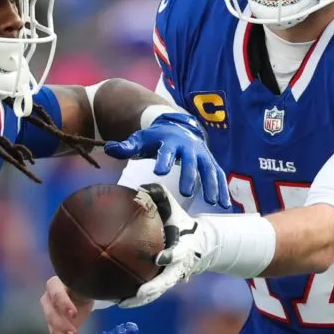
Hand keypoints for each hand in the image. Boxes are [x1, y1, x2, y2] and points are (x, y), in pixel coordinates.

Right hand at [41, 276, 92, 333]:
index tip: (74, 314)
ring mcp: (50, 315)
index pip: (56, 294)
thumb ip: (86, 286)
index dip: (63, 304)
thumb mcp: (83, 284)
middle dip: (62, 326)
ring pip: (52, 328)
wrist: (81, 294)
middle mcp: (48, 300)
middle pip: (51, 315)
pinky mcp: (55, 328)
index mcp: (55, 286)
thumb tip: (100, 284)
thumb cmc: (81, 287)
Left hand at [105, 112, 229, 208]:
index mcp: (169, 141)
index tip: (160, 171)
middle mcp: (188, 147)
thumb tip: (108, 149)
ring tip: (212, 202)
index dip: (163, 159)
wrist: (179, 128)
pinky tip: (225, 205)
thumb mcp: (141, 140)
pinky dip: (223, 189)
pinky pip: (218, 175)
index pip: (166, 150)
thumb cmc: (156, 139)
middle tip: (186, 191)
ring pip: (209, 169)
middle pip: (190, 161)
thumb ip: (126, 146)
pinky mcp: (210, 162)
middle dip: (189, 175)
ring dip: (212, 184)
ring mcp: (202, 154)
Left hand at [117, 184, 214, 308]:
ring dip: (141, 300)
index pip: (178, 253)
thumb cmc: (181, 222)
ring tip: (121, 303)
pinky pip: (150, 294)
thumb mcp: (174, 207)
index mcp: (183, 248)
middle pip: (166, 282)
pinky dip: (136, 298)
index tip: (159, 258)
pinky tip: (116, 300)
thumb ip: (160, 196)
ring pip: (157, 293)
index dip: (170, 257)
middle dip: (153, 288)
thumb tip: (140, 187)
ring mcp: (172, 278)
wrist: (200, 242)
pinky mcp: (164, 284)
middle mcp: (178, 267)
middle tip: (139, 293)